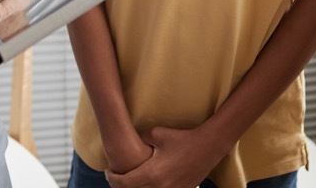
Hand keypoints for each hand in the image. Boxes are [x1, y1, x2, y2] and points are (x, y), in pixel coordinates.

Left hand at [105, 126, 220, 187]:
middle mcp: (160, 187)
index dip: (112, 178)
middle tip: (115, 177)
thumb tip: (132, 144)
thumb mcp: (156, 134)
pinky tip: (147, 183)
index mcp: (152, 174)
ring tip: (130, 181)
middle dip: (121, 186)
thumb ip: (140, 139)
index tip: (108, 171)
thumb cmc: (181, 138)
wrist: (207, 147)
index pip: (124, 183)